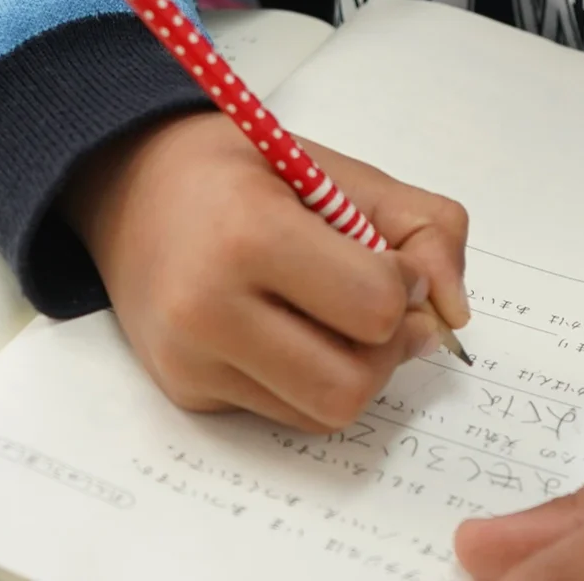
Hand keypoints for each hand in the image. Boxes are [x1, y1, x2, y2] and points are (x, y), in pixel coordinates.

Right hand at [64, 111, 472, 432]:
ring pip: (324, 413)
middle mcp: (208, 307)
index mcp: (249, 234)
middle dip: (384, 349)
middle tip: (373, 306)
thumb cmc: (240, 172)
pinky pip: (286, 414)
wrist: (130, 187)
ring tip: (334, 321)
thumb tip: (452, 311)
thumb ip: (423, 227)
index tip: (387, 260)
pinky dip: (308, 381)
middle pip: (352, 384)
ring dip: (353, 373)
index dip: (403, 286)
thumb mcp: (338, 170)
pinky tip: (288, 332)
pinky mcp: (187, 392)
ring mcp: (192, 359)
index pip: (373, 307)